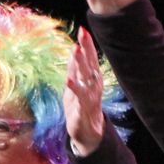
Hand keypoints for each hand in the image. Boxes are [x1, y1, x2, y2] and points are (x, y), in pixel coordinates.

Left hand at [63, 27, 105, 157]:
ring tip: (75, 50)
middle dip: (87, 48)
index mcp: (92, 79)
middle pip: (90, 64)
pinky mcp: (83, 110)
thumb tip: (74, 49)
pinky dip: (75, 88)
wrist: (88, 133)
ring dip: (81, 64)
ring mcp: (90, 97)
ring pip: (86, 78)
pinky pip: (80, 97)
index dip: (87, 44)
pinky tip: (69, 79)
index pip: (91, 58)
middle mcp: (94, 86)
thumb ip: (75, 68)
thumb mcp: (76, 84)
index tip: (83, 29)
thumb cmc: (81, 107)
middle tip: (83, 33)